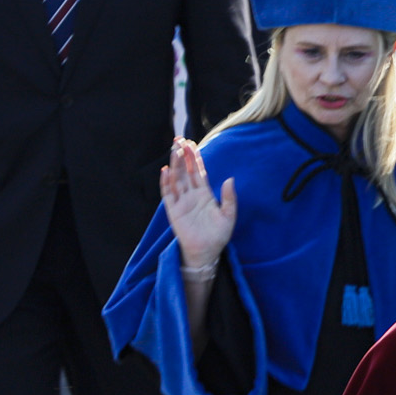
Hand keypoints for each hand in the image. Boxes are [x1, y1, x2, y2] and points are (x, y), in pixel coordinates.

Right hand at [160, 138, 235, 273]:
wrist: (207, 254)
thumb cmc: (218, 236)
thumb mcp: (229, 216)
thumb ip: (230, 198)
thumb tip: (230, 179)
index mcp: (204, 194)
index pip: (198, 171)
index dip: (195, 158)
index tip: (191, 144)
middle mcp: (191, 195)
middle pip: (186, 171)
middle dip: (183, 156)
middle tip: (179, 140)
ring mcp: (182, 202)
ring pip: (177, 180)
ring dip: (176, 165)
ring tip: (175, 151)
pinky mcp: (174, 212)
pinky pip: (168, 195)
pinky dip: (166, 183)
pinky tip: (165, 171)